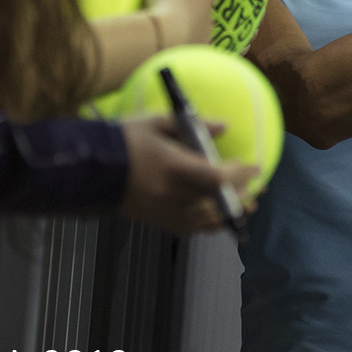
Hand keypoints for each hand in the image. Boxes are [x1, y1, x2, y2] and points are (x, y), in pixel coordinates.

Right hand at [118, 115, 256, 234]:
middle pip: (219, 203)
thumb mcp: (158, 122)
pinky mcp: (158, 223)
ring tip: (246, 205)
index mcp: (176, 168)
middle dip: (242, 196)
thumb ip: (194, 125)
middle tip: (259, 190)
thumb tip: (223, 128)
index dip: (242, 175)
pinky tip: (217, 216)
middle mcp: (175, 196)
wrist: (92, 169)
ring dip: (230, 213)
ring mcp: (166, 213)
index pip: (219, 178)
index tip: (258, 168)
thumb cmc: (126, 139)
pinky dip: (208, 223)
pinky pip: (192, 229)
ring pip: (208, 221)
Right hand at [145, 0, 223, 48]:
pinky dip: (178, 45)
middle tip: (171, 3)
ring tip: (164, 27)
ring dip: (184, 27)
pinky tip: (164, 44)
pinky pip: (188, 48)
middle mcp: (208, 17)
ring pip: (197, 29)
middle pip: (205, 7)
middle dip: (191, 5)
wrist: (164, 44)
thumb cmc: (167, 3)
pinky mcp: (192, 57)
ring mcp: (202, 39)